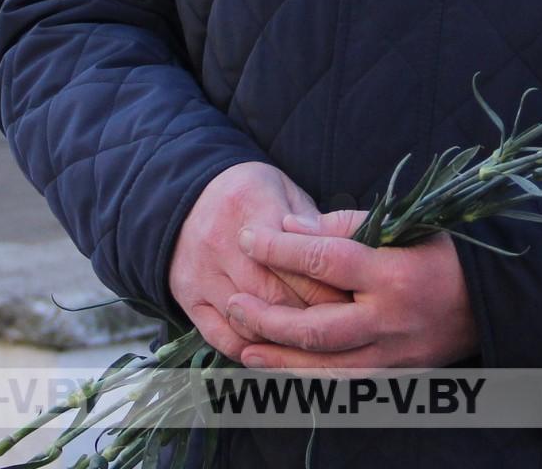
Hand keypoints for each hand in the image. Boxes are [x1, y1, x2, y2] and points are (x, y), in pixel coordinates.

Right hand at [169, 163, 349, 359]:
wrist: (188, 197)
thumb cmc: (251, 196)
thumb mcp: (283, 191)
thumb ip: (313, 223)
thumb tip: (346, 254)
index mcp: (252, 208)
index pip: (297, 261)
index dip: (329, 287)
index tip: (354, 302)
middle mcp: (221, 242)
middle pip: (274, 296)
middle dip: (312, 318)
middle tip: (343, 330)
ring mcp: (202, 273)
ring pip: (248, 322)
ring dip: (283, 340)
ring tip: (314, 345)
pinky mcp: (187, 297)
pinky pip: (220, 337)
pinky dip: (251, 351)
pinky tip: (274, 350)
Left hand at [221, 208, 479, 370]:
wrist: (491, 300)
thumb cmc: (441, 252)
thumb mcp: (401, 226)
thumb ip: (344, 226)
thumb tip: (289, 228)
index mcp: (393, 274)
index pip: (324, 261)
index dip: (280, 248)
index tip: (249, 237)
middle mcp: (391, 320)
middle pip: (316, 327)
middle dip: (268, 318)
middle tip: (232, 304)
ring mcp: (394, 354)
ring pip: (325, 366)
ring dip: (279, 358)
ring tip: (243, 346)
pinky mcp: (396, 374)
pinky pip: (343, 382)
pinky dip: (308, 376)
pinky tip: (280, 368)